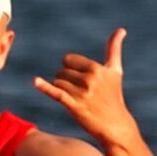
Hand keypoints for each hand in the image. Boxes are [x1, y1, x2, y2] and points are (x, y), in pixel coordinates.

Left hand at [33, 27, 138, 148]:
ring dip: (62, 90)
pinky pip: (55, 93)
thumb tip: (121, 29)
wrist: (115, 126)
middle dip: (66, 80)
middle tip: (80, 92)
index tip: (81, 79)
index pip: (68, 60)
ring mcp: (82, 93)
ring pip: (57, 82)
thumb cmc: (113, 96)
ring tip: (77, 100)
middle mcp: (90, 79)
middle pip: (61, 71)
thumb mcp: (115, 71)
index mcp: (97, 68)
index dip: (71, 69)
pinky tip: (35, 81)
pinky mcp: (74, 106)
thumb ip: (114, 48)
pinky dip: (44, 87)